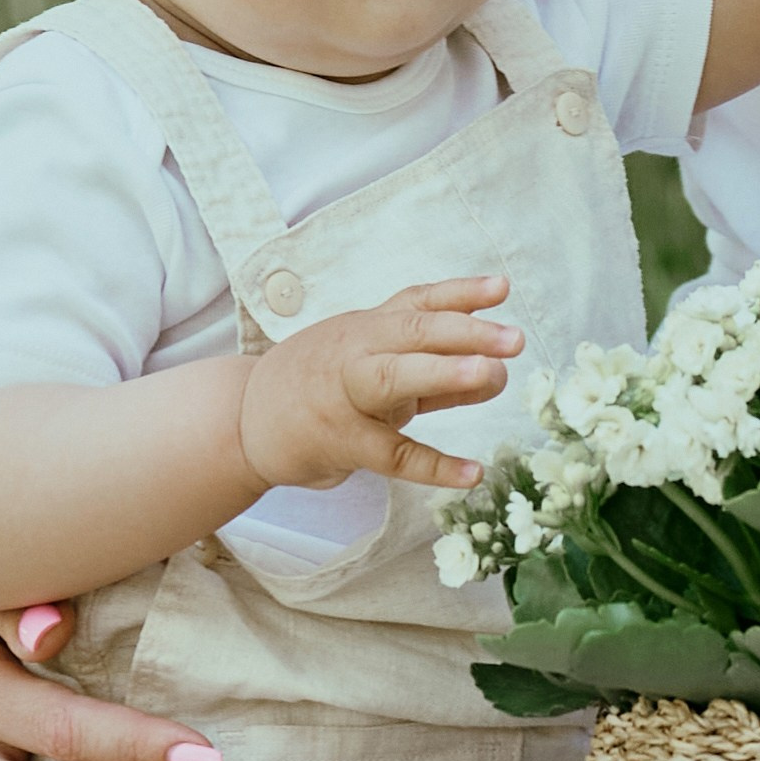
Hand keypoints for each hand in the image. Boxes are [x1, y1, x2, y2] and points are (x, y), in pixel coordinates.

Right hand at [234, 274, 521, 493]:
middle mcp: (357, 351)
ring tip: (493, 376)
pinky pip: (391, 453)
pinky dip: (434, 465)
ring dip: (444, 373)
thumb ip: (436, 370)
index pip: (419, 302)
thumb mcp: (376, 365)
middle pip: (413, 332)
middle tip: (514, 338)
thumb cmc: (322, 385)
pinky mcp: (340, 441)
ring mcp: (345, 396)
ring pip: (396, 378)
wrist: (246, 419)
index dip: (461, 293)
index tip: (503, 287)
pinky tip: (472, 473)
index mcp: (369, 327)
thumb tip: (498, 373)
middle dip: (466, 332)